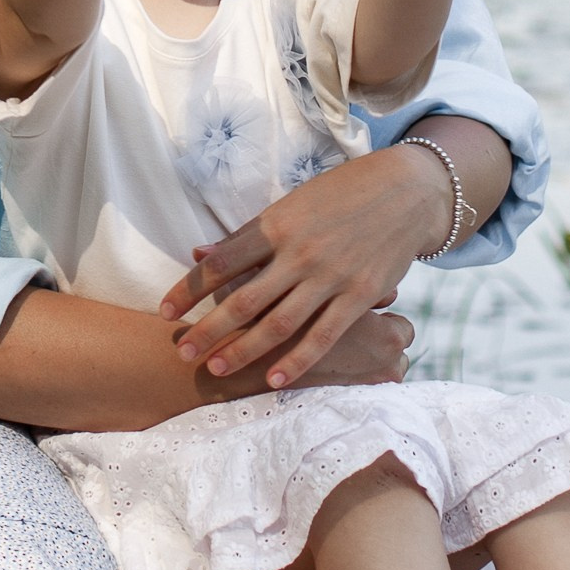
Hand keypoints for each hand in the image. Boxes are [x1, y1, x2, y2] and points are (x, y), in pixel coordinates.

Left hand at [159, 145, 453, 387]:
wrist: (406, 192)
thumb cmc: (341, 195)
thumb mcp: (290, 205)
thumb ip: (248, 235)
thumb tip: (200, 252)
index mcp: (276, 224)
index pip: (220, 262)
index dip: (188, 289)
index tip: (164, 312)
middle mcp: (299, 252)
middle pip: (242, 299)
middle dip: (207, 329)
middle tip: (181, 352)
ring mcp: (330, 276)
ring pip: (277, 322)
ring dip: (243, 350)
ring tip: (215, 369)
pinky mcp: (360, 295)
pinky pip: (323, 335)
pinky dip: (297, 360)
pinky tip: (273, 378)